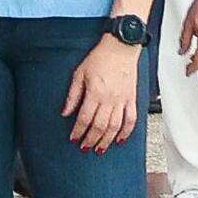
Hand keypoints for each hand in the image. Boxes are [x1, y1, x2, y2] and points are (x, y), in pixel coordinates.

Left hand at [63, 36, 140, 154]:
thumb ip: (72, 95)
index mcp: (95, 93)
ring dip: (107, 140)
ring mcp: (122, 100)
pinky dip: (126, 132)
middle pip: (99, 126)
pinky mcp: (132, 99)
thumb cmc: (99, 58)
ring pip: (115, 127)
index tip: (73, 139)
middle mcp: (110, 99)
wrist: (120, 47)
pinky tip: (120, 140)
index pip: (85, 118)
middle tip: (84, 148)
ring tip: (99, 149)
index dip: (78, 131)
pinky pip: (131, 120)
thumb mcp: (79, 74)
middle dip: (91, 140)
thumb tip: (65, 112)